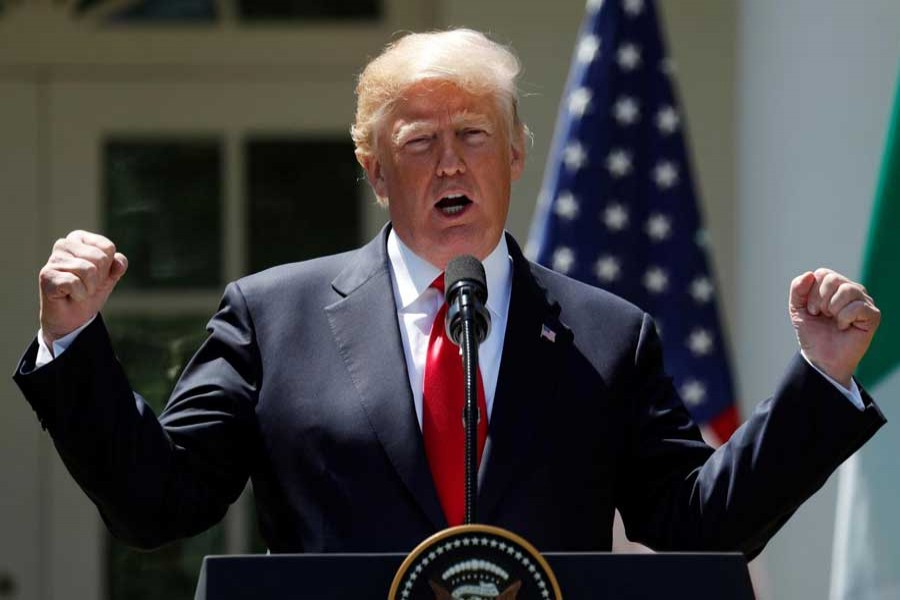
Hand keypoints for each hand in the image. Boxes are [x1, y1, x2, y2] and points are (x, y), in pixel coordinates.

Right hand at [39, 230, 127, 345]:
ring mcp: (53, 260)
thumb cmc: (90, 291)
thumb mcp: (110, 276)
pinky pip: (74, 283)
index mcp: (79, 238)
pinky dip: (79, 294)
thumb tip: (119, 263)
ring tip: (78, 290)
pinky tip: (69, 295)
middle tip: (87, 285)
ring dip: (89, 287)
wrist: (73, 317)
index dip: (108, 267)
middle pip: (99, 258)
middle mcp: (63, 244)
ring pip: (88, 270)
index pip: (107, 247)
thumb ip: (118, 264)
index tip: (97, 275)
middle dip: (99, 278)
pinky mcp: (46, 276)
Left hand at [789, 268, 879, 387]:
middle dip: (820, 300)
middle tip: (822, 316)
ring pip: (847, 290)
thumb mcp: (798, 309)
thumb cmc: (813, 333)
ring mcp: (864, 301)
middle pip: (833, 279)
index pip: (823, 274)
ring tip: (833, 320)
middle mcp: (851, 290)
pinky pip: (857, 306)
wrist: (821, 358)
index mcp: (835, 286)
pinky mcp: (872, 315)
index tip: (812, 310)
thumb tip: (809, 274)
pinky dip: (844, 318)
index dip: (812, 292)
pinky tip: (844, 327)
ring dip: (832, 309)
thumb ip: (798, 289)